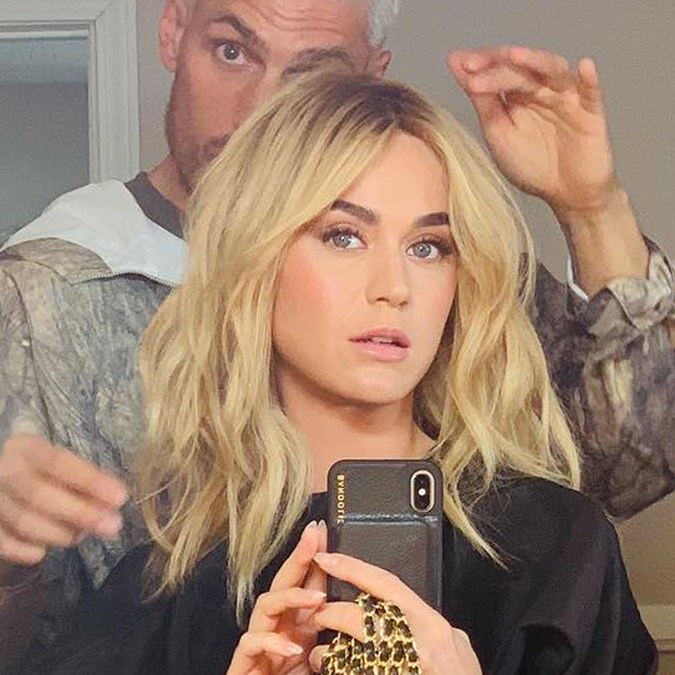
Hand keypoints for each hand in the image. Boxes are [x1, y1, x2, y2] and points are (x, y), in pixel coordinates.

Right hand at [0, 434, 127, 564]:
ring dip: (60, 533)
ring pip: (23, 521)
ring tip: (81, 535)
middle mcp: (3, 471)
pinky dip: (27, 550)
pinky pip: (4, 543)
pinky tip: (44, 549)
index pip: (59, 463)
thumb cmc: (39, 470)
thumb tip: (113, 506)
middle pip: (40, 495)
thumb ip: (84, 481)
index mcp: (25, 448)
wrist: (1, 476)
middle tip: (112, 526)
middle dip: (81, 513)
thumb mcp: (58, 464)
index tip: (120, 497)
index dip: (91, 481)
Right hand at [227, 520, 327, 674]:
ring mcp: (259, 642)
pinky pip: (252, 642)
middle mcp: (276, 626)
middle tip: (313, 536)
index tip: (323, 531)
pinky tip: (293, 646)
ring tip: (317, 599)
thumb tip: (357, 612)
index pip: (305, 583)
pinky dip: (272, 642)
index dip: (314, 557)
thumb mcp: (320, 657)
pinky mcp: (243, 662)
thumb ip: (330, 636)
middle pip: (283, 582)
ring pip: (265, 604)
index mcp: (297, 624)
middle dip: (298, 557)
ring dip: (290, 597)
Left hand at [310, 553, 480, 673]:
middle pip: (357, 617)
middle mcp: (413, 642)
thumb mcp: (458, 645)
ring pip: (346, 651)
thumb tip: (414, 611)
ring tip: (318, 653)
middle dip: (331, 613)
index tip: (325, 557)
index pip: (384, 583)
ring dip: (326, 651)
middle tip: (318, 614)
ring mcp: (396, 667)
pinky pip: (348, 673)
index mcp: (428, 623)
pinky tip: (328, 669)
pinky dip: (334, 670)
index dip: (352, 567)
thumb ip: (433, 625)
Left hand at [447, 45, 616, 220]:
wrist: (567, 194)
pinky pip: (592, 93)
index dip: (481, 64)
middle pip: (522, 70)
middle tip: (474, 65)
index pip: (500, 70)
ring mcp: (568, 98)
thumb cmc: (532, 164)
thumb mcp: (499, 133)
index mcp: (518, 95)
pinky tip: (583, 66)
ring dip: (536, 62)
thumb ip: (481, 100)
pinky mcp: (591, 113)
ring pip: (554, 72)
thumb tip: (457, 64)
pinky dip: (589, 80)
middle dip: (498, 65)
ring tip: (515, 56)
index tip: (459, 62)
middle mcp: (543, 91)